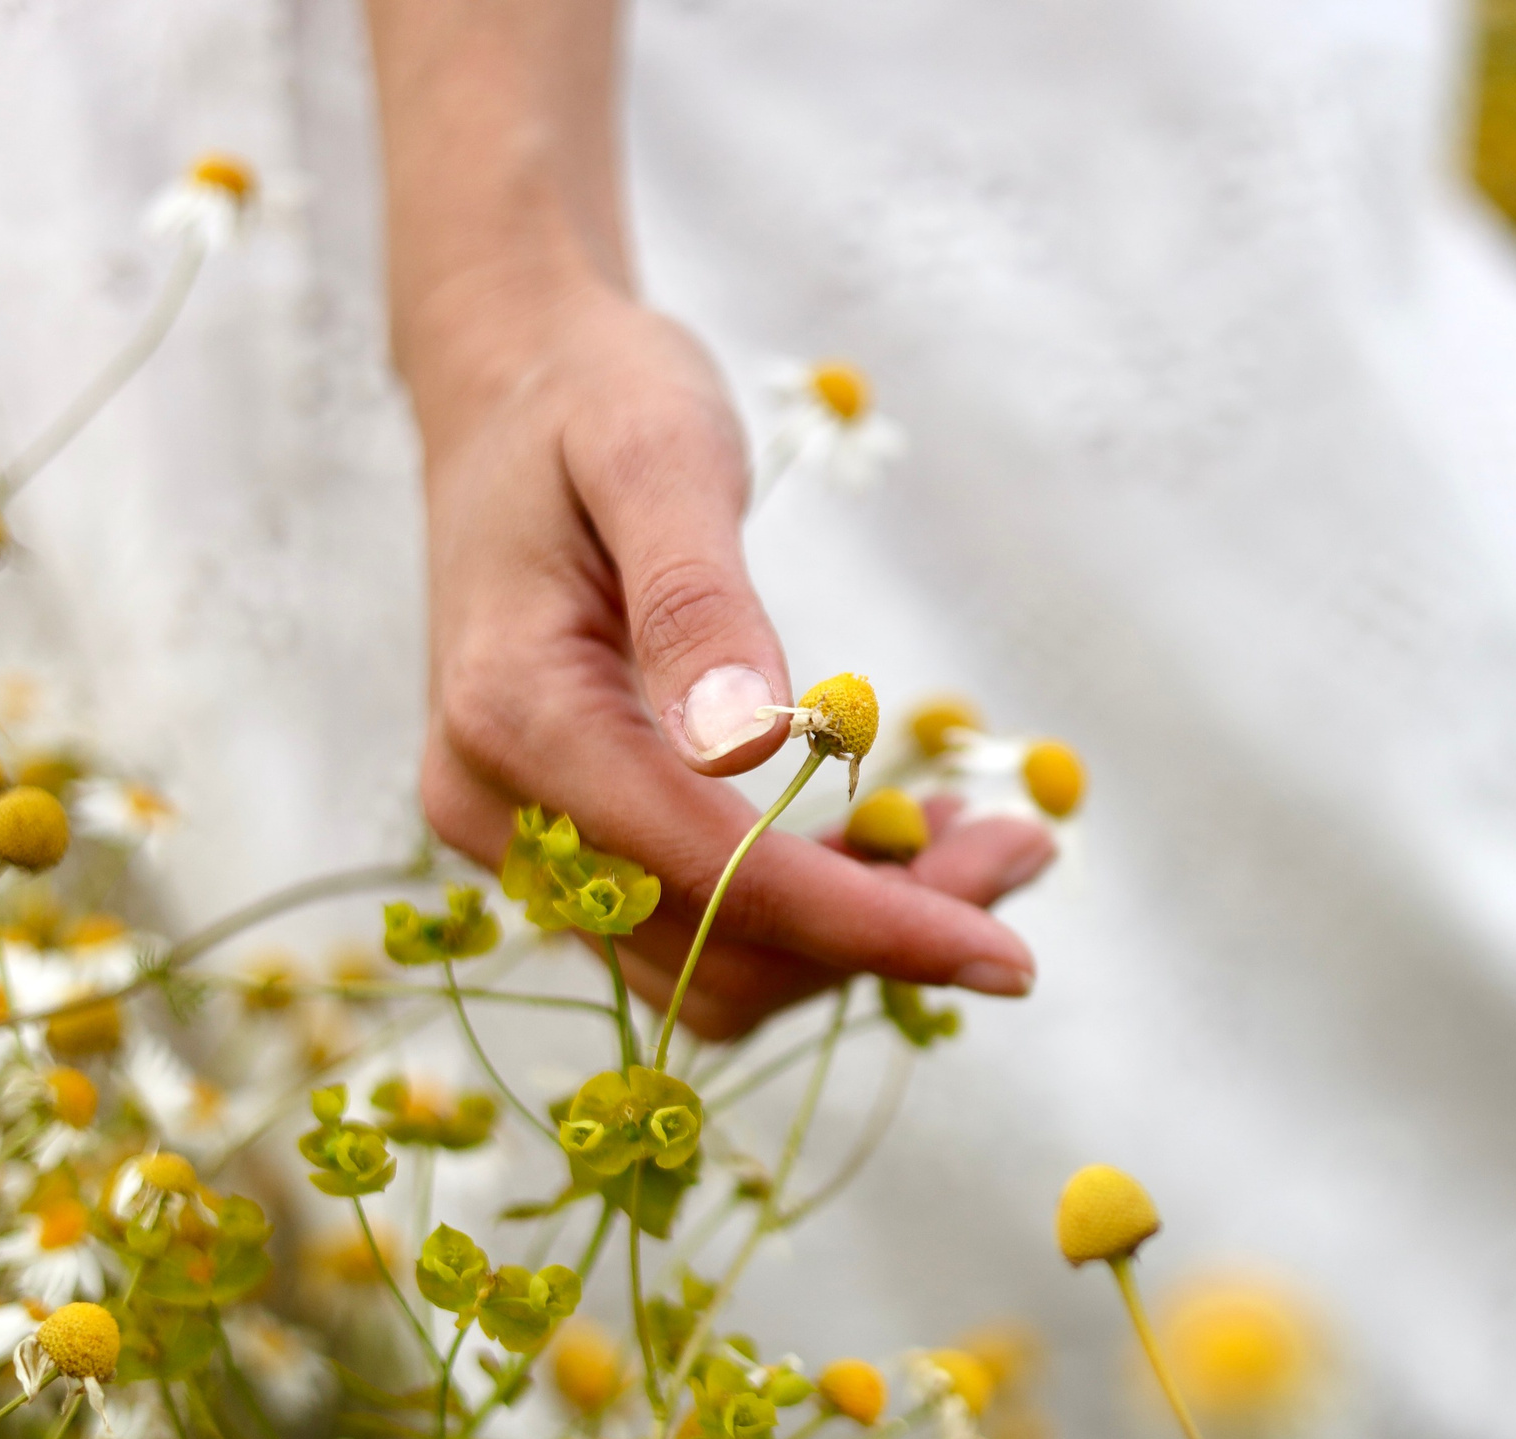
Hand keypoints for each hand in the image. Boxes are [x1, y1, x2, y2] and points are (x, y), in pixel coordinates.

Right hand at [409, 277, 1051, 1038]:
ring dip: (853, 939)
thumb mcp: (660, 456)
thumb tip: (750, 744)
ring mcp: (516, 838)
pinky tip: (901, 841)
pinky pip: (693, 929)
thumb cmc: (596, 401)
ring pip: (709, 969)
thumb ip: (698, 600)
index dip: (865, 928)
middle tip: (1022, 852)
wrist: (511, 391)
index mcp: (514, 714)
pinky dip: (809, 915)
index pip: (711, 876)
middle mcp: (494, 805)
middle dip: (881, 935)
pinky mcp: (559, 842)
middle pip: (716, 954)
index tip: (1002, 952)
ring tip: (979, 844)